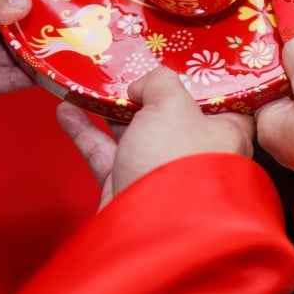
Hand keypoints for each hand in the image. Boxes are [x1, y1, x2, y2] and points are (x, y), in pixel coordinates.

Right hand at [56, 69, 253, 206]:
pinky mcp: (130, 188)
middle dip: (147, 93)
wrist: (147, 231)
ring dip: (110, 109)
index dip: (202, 81)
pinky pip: (106, 153)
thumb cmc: (176, 165)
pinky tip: (67, 111)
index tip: (181, 62)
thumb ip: (160, 82)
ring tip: (91, 86)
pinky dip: (86, 131)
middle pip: (171, 115)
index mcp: (226, 134)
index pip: (223, 101)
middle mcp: (197, 154)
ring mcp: (161, 173)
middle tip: (128, 70)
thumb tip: (145, 86)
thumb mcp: (173, 105)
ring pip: (134, 133)